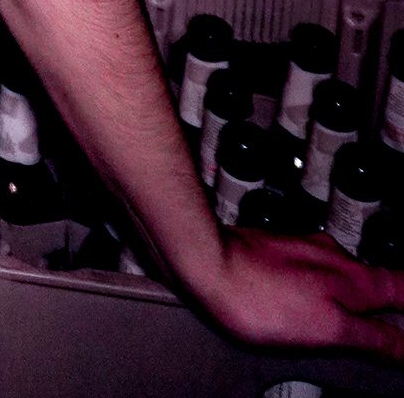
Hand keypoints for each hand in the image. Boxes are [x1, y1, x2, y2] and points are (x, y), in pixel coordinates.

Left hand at [201, 225, 403, 364]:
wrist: (206, 264)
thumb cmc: (259, 297)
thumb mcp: (330, 329)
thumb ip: (376, 338)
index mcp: (357, 279)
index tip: (403, 334)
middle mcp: (337, 258)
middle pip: (381, 281)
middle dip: (390, 303)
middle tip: (388, 328)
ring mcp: (307, 251)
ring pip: (349, 275)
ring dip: (358, 296)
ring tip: (357, 319)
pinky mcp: (282, 252)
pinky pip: (319, 272)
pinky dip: (327, 289)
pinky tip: (312, 303)